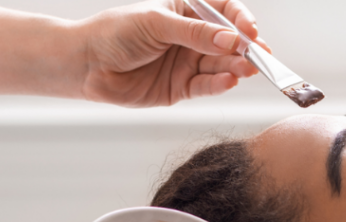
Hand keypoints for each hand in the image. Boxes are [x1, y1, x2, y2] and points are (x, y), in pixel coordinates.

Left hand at [77, 0, 268, 106]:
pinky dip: (219, 84)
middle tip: (260, 56)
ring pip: (222, 65)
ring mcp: (189, 62)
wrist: (85, 65)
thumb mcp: (156, 24)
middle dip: (246, 48)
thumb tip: (231, 40)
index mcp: (186, 10)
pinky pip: (207, 86)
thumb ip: (195, 33)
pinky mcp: (182, 87)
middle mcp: (192, 37)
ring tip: (247, 69)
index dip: (241, 20)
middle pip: (229, 41)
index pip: (224, 11)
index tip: (251, 31)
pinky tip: (229, 80)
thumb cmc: (113, 34)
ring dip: (237, 67)